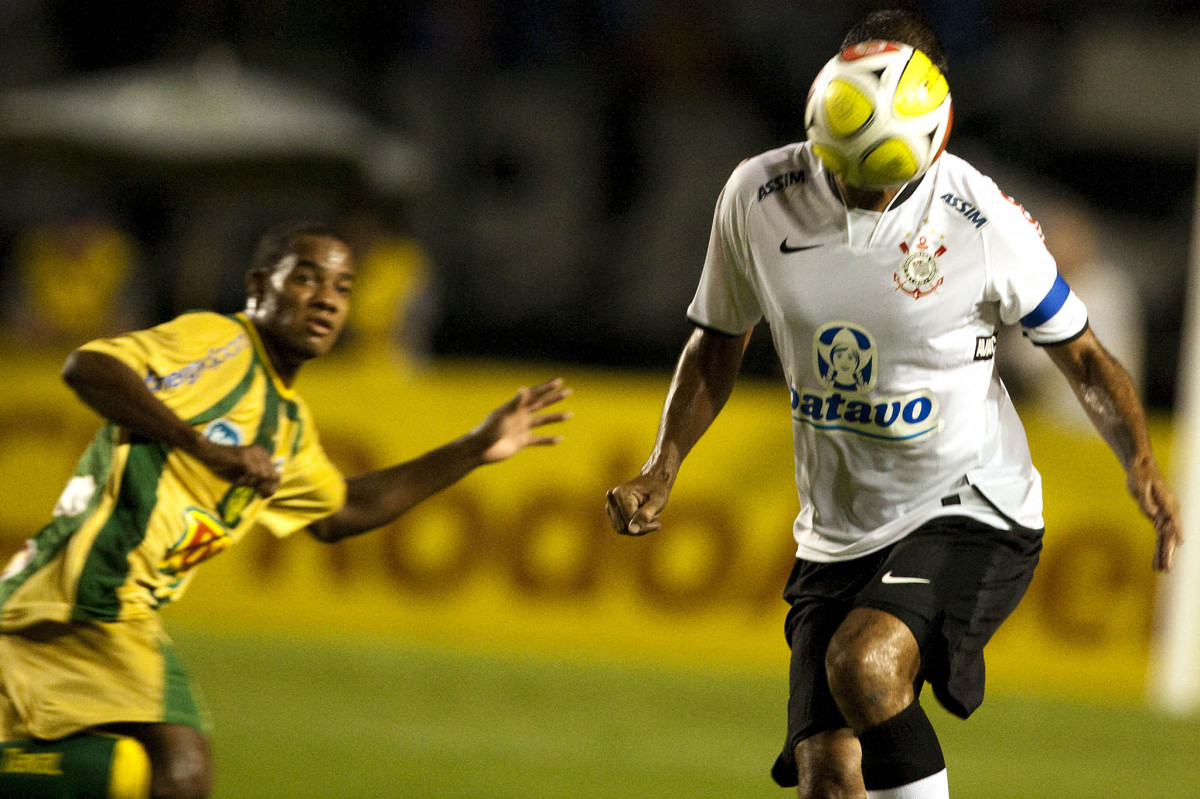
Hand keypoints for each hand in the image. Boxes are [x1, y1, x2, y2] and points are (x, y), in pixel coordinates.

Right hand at [196, 441, 280, 497]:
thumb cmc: (226, 467)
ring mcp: (253, 453)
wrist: (209, 454)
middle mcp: (261, 452)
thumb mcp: (245, 478)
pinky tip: (237, 481)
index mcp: (263, 456)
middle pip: (272, 477)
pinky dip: (245, 480)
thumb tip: (271, 492)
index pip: (276, 475)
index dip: (272, 488)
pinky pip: (253, 473)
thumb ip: (258, 483)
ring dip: (252, 483)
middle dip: (263, 488)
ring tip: (240, 482)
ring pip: (264, 476)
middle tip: (254, 493)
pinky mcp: (244, 456)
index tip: (262, 496)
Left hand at [471, 378, 571, 462]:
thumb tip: (525, 388)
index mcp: (516, 407)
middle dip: (555, 398)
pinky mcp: (521, 442)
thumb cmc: (488, 430)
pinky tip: (559, 439)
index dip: (547, 387)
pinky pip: (538, 440)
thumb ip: (515, 403)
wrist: (479, 450)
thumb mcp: (503, 415)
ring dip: (555, 418)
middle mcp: (520, 415)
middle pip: (541, 404)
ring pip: (542, 421)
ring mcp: (521, 428)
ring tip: (569, 414)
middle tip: (569, 391)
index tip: (559, 381)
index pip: (534, 394)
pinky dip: (548, 440)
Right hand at [606, 473, 671, 535]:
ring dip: (637, 527)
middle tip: (655, 520)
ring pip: (621, 528)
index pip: (629, 521)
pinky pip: (620, 526)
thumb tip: (632, 530)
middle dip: (640, 527)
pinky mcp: (611, 509)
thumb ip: (645, 515)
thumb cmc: (658, 488)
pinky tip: (642, 517)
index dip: (644, 527)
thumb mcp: (658, 501)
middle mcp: (612, 497)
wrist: (654, 479)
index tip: (658, 524)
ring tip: (649, 517)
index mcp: (621, 493)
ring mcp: (609, 503)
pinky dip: (633, 525)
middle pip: (623, 526)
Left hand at [1128, 455, 1182, 570]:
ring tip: (1162, 570)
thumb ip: (1145, 500)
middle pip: (1170, 534)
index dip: (1176, 531)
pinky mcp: (1158, 518)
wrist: (1141, 468)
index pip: (1173, 520)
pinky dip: (1159, 549)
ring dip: (1164, 554)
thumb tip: (1152, 513)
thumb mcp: (1139, 485)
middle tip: (1166, 568)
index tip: (1179, 543)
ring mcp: (1165, 516)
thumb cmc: (1141, 475)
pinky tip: (1157, 562)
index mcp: (1167, 503)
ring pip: (1166, 539)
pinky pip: (1160, 537)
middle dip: (1168, 551)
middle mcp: (1169, 511)